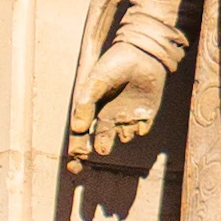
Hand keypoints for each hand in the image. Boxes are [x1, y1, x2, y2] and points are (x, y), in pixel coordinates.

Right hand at [67, 41, 168, 164]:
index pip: (83, 136)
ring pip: (124, 138)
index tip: (74, 166)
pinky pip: (140, 131)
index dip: (77, 151)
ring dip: (122, 134)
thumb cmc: (114, 65)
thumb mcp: (95, 83)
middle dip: (99, 150)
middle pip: (102, 144)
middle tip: (97, 152)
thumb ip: (85, 105)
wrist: (142, 54)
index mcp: (94, 110)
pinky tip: (135, 117)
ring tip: (121, 119)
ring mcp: (128, 118)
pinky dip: (138, 129)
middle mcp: (110, 117)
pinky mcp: (145, 116)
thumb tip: (78, 129)